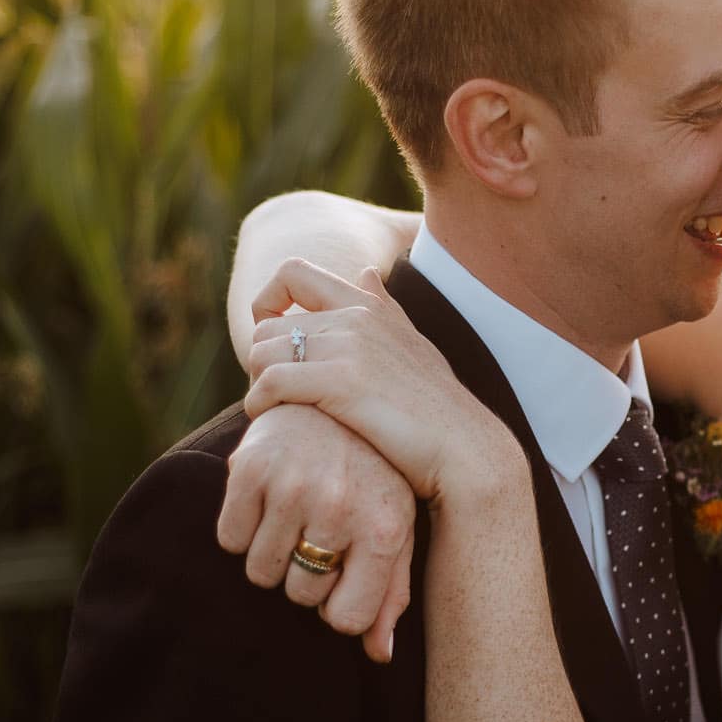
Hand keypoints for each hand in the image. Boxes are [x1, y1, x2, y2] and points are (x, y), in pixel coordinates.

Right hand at [216, 404, 416, 663]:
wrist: (334, 396)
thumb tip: (380, 656)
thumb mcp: (396, 528)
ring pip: (260, 571)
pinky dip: (242, 526)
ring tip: (295, 510)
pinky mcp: (250, 467)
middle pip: (300, 596)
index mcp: (385, 527)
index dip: (338, 604)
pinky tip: (268, 495)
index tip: (343, 575)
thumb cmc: (373, 475)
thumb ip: (391, 594)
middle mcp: (341, 506)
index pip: (345, 619)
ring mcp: (293, 484)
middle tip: (318, 531)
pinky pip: (229, 538)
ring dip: (272, 551)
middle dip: (306, 574)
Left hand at [245, 260, 523, 503]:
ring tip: (273, 411)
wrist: (465, 449)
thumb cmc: (436, 408)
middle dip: (260, 361)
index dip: (267, 301)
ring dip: (256, 385)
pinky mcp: (341, 382)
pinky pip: (269, 382)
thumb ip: (383, 307)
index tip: (274, 340)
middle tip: (274, 395)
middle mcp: (356, 317)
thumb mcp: (411, 344)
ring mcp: (350, 347)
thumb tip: (365, 271)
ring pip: (261, 351)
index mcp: (368, 306)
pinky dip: (259, 404)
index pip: (293, 272)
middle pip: (268, 325)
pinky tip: (270, 421)